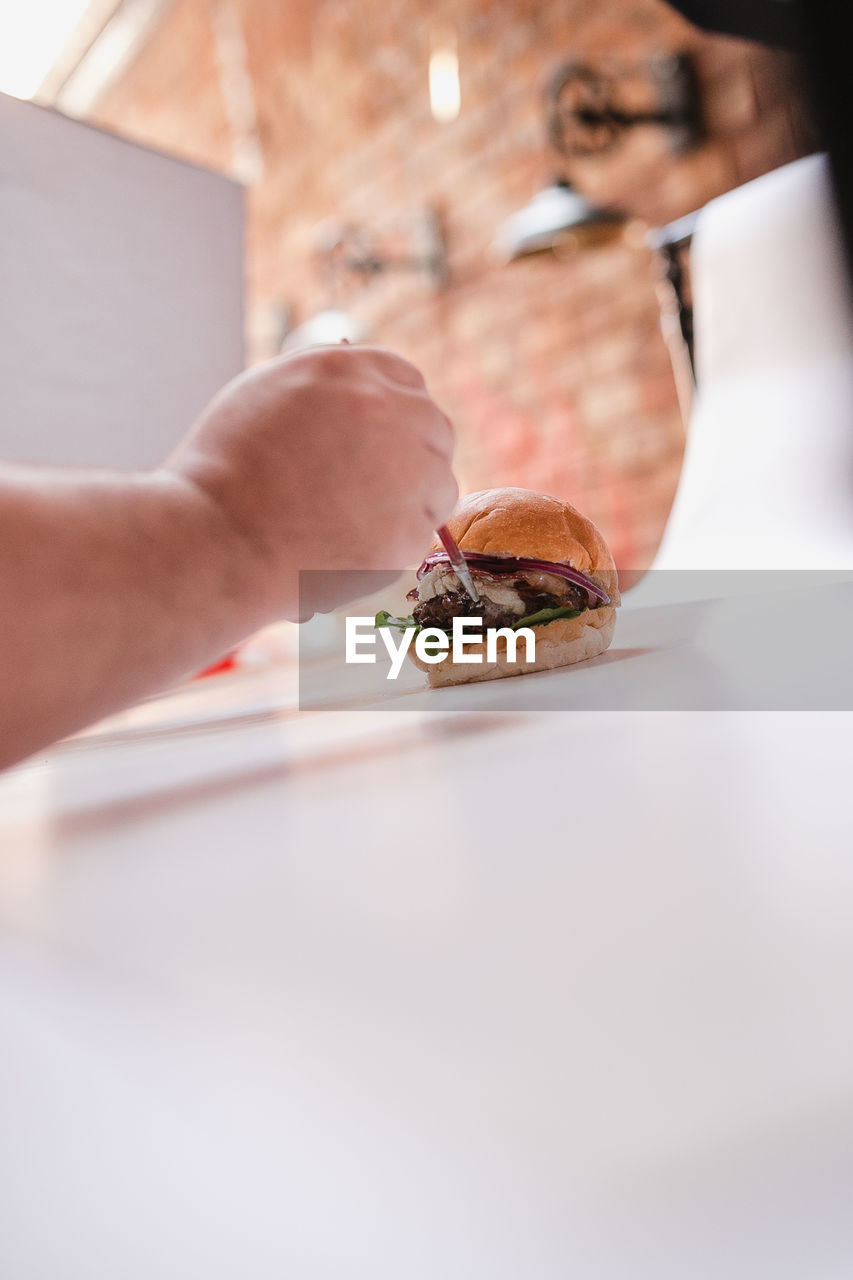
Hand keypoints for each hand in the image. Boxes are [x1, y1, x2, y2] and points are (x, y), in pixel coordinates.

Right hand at [165, 344, 457, 621]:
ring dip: (410, 504)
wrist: (214, 540)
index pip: (407, 382)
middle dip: (412, 457)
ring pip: (440, 485)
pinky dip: (393, 546)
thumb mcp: (263, 392)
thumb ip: (322, 383)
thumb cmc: (223, 472)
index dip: (395, 416)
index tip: (380, 443)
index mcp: (348, 369)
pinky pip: (421, 535)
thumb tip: (358, 383)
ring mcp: (404, 469)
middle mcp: (387, 410)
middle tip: (372, 490)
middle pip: (435, 430)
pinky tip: (348, 548)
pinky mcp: (408, 529)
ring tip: (352, 522)